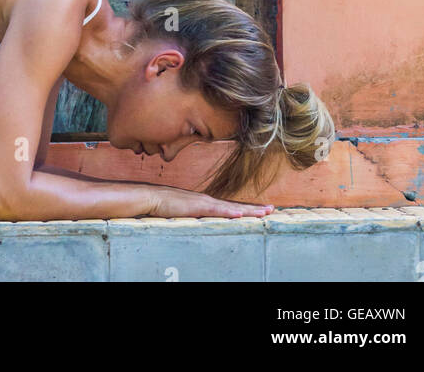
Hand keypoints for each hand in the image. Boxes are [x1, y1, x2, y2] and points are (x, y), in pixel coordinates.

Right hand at [147, 185, 273, 218]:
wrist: (152, 197)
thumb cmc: (164, 206)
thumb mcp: (183, 214)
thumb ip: (193, 218)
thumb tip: (200, 224)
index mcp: (206, 203)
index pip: (230, 207)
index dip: (245, 209)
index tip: (259, 210)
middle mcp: (209, 200)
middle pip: (236, 206)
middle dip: (254, 208)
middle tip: (271, 209)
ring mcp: (205, 202)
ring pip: (232, 207)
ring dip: (249, 210)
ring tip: (265, 212)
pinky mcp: (198, 206)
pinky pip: (218, 210)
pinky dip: (231, 212)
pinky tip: (241, 214)